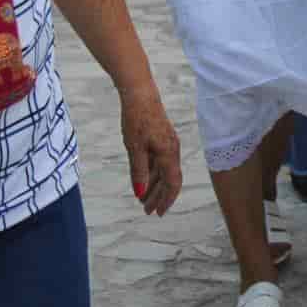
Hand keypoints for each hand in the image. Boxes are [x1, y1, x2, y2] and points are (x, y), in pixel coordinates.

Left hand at [118, 82, 182, 216]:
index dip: (166, 200)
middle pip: (169, 180)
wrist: (140, 94)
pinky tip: (143, 179)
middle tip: (147, 210)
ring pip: (164, 171)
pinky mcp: (162, 138)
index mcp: (169, 153)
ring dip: (154, 186)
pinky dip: (152, 173)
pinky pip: (160, 161)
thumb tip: (140, 193)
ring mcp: (168, 144)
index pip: (172, 183)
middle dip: (159, 197)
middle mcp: (172, 150)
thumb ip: (139, 172)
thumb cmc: (137, 119)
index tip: (157, 213)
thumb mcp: (134, 149)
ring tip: (142, 198)